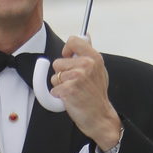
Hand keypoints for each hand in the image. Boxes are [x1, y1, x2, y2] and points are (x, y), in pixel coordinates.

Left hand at [50, 35, 121, 150]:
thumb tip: (86, 36)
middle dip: (62, 74)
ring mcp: (77, 77)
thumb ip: (89, 54)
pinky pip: (53, 90)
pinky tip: (70, 99)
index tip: (67, 57)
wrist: (99, 116)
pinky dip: (58, 96)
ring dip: (60, 86)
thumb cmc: (96, 95)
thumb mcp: (99, 70)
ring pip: (54, 77)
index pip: (73, 41)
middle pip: (58, 63)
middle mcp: (86, 65)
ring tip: (73, 91)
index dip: (66, 49)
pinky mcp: (68, 90)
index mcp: (93, 57)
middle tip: (74, 83)